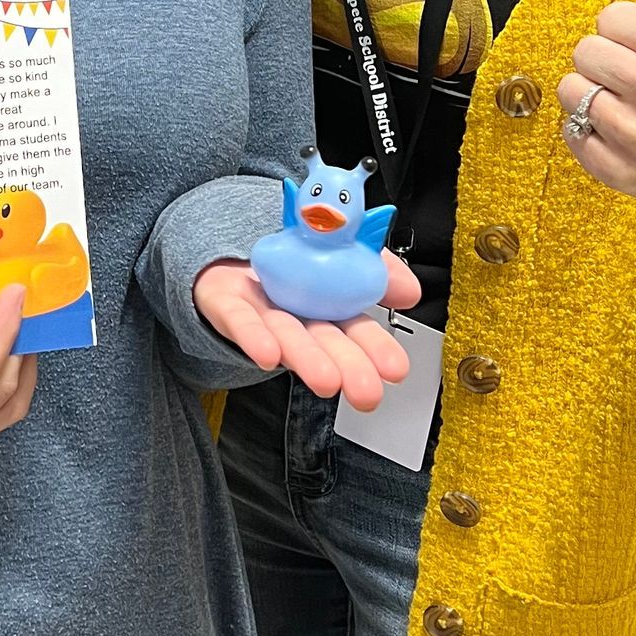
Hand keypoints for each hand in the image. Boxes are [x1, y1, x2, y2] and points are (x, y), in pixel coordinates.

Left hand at [193, 250, 422, 412]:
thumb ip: (377, 267)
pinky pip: (238, 321)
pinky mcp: (224, 303)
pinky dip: (253, 337)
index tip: (396, 370)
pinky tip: (268, 355)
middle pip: (323, 343)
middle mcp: (295, 317)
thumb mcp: (344, 248)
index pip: (354, 331)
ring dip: (307, 360)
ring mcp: (260, 313)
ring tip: (328, 382)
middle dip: (347, 367)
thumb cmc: (287, 255)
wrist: (226, 242)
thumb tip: (411, 291)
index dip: (375, 350)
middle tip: (367, 392)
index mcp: (324, 306)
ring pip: (286, 337)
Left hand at [557, 0, 635, 235]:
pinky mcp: (618, 171)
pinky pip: (570, 132)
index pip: (609, 17)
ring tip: (630, 103)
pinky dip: (588, 131)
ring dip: (594, 94)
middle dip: (608, 59)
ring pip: (571, 90)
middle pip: (585, 50)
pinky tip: (623, 132)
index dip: (628, 31)